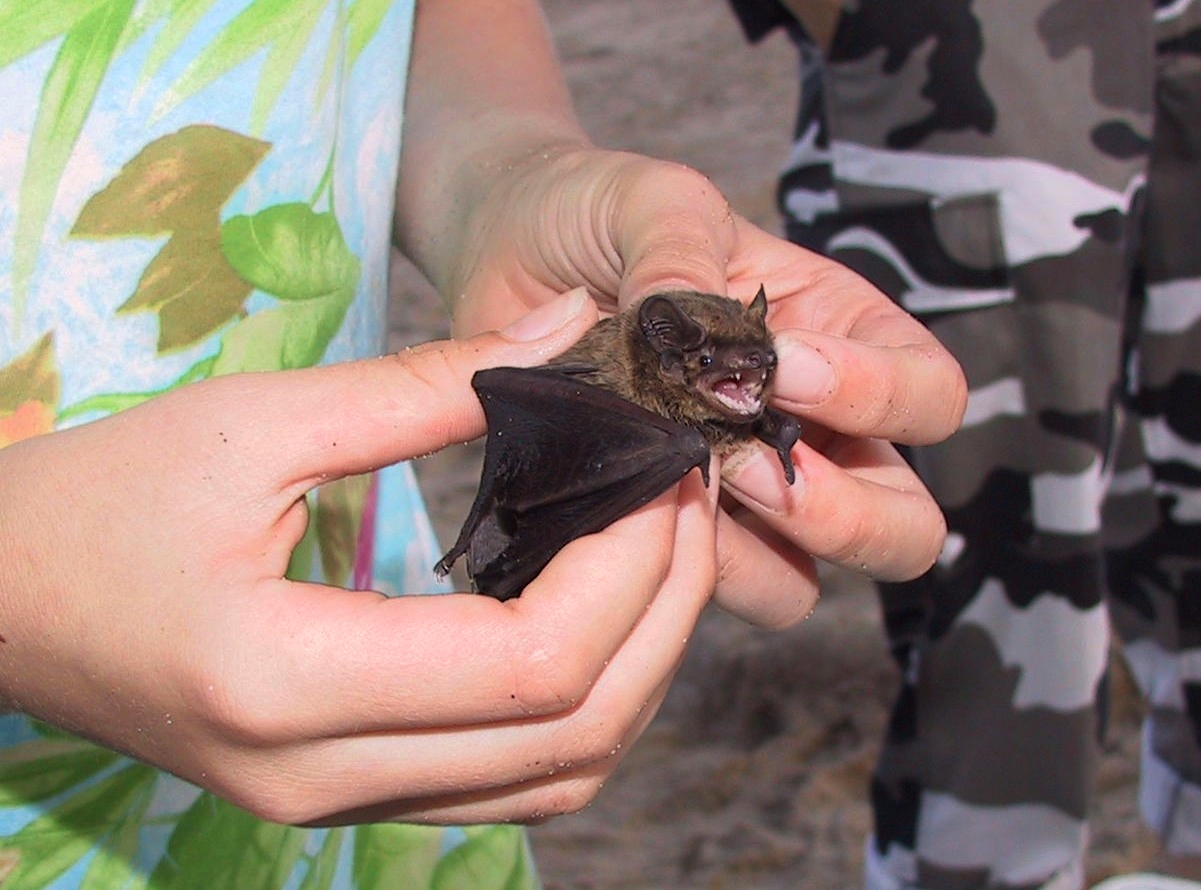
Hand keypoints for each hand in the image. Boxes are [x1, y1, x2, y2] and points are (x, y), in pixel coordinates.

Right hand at [0, 291, 718, 825]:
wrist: (0, 600)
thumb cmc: (100, 500)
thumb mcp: (253, 421)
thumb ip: (424, 386)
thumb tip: (567, 336)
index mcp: (287, 682)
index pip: (532, 665)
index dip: (631, 567)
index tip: (661, 467)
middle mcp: (323, 777)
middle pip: (572, 736)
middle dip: (664, 612)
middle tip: (687, 499)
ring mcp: (336, 805)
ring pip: (558, 778)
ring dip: (639, 668)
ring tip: (660, 551)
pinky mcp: (347, 794)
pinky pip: (512, 783)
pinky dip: (582, 705)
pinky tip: (594, 613)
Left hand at [436, 147, 965, 628]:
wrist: (505, 253)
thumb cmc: (601, 217)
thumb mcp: (655, 202)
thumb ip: (688, 256)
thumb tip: (717, 360)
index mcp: (839, 338)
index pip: (930, 396)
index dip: (879, 396)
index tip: (786, 365)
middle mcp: (811, 431)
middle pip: (905, 526)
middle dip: (846, 515)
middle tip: (748, 462)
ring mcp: (743, 495)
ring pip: (810, 583)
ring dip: (757, 547)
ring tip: (684, 479)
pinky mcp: (672, 534)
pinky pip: (712, 591)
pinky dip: (685, 569)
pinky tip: (634, 503)